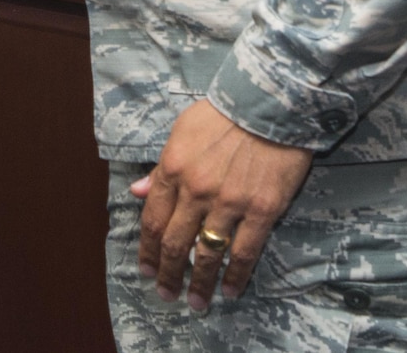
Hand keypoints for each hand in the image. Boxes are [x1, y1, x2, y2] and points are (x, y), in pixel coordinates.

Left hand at [133, 99, 312, 310]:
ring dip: (199, 283)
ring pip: (207, 254)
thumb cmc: (223, 113)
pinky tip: (229, 290)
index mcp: (173, 169)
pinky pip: (244, 252)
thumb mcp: (181, 132)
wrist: (270, 104)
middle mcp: (197, 190)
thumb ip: (160, 167)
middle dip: (168, 274)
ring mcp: (230, 203)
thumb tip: (136, 191)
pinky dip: (235, 275)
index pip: (154, 220)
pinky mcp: (262, 210)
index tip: (146, 270)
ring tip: (195, 302)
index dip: (148, 250)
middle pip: (175, 243)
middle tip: (165, 294)